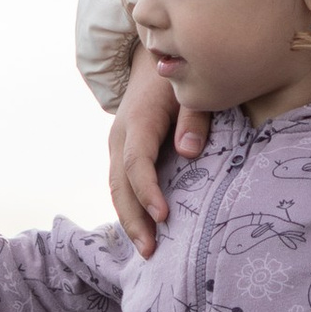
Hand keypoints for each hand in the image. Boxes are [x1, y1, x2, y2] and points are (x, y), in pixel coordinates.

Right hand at [108, 53, 205, 255]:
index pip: (136, 163)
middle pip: (119, 184)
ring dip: (130, 220)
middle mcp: (121, 136)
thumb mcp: (190, 90)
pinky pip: (121, 185)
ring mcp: (118, 145)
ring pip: (116, 188)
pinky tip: (144, 230)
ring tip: (148, 250)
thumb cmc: (177, 78)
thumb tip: (189, 151)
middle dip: (133, 219)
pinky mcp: (122, 152)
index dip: (147, 191)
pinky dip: (130, 208)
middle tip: (151, 251)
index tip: (163, 216)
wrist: (152, 60)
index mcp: (138, 121)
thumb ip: (194, 118)